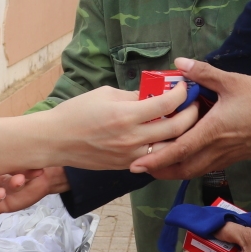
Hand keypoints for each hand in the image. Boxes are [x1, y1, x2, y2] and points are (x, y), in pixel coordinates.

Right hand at [40, 81, 197, 169]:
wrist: (56, 140)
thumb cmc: (76, 112)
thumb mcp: (105, 94)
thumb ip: (133, 96)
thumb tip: (154, 94)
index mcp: (126, 115)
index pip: (167, 103)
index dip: (181, 92)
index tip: (184, 86)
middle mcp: (132, 137)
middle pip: (176, 128)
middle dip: (190, 113)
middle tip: (193, 103)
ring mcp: (131, 155)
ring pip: (170, 147)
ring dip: (183, 134)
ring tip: (186, 121)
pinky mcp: (127, 166)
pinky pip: (155, 157)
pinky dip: (165, 147)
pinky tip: (167, 136)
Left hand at [130, 58, 250, 178]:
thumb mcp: (233, 81)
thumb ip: (204, 73)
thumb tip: (180, 63)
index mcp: (212, 131)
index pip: (178, 150)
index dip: (156, 158)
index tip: (137, 165)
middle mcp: (216, 149)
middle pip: (183, 169)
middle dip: (161, 171)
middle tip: (142, 167)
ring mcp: (226, 156)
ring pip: (195, 170)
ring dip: (175, 170)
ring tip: (158, 165)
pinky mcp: (234, 157)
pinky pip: (207, 166)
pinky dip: (191, 166)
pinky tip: (186, 157)